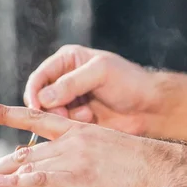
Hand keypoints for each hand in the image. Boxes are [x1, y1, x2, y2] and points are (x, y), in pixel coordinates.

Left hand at [0, 102, 184, 186]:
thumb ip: (97, 165)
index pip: (37, 119)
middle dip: (0, 166)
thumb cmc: (150, 169)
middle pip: (26, 152)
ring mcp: (74, 158)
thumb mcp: (117, 156)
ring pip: (26, 166)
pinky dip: (14, 184)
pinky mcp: (78, 178)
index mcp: (82, 131)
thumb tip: (93, 181)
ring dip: (0, 179)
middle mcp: (73, 141)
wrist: (167, 170)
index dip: (8, 113)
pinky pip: (38, 180)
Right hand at [24, 45, 186, 149]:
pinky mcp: (79, 119)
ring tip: (87, 115)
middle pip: (41, 98)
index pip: (40, 76)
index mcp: (68, 60)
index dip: (35, 92)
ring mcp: (72, 101)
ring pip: (52, 114)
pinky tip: (91, 120)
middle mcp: (66, 80)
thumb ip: (72, 83)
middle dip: (51, 108)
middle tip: (65, 114)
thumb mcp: (101, 73)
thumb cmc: (130, 82)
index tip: (38, 107)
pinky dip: (75, 125)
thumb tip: (43, 98)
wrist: (151, 107)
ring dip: (66, 117)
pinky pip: (65, 126)